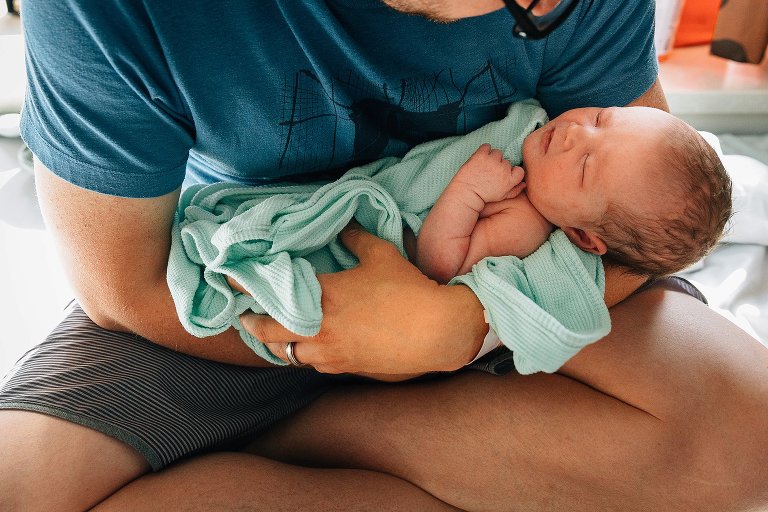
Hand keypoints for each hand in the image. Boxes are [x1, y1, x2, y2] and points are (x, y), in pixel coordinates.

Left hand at [231, 222, 487, 374]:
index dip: (244, 284)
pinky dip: (303, 354)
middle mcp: (317, 330)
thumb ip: (355, 238)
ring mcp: (329, 354)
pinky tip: (308, 346)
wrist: (438, 333)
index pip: (269, 291)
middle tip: (243, 314)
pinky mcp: (345, 369)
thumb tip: (342, 225)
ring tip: (273, 333)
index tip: (229, 276)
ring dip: (276, 342)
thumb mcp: (381, 255)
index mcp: (322, 298)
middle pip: (266, 332)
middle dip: (250, 323)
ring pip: (287, 354)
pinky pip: (312, 364)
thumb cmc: (409, 291)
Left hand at [454, 144, 525, 203]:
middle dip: (499, 166)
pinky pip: (486, 146)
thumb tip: (524, 183)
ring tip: (484, 165)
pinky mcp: (481, 155)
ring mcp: (492, 161)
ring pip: (497, 153)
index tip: (504, 175)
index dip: (512, 172)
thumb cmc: (484, 197)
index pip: (519, 170)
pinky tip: (480, 158)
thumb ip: (515, 190)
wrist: (467, 194)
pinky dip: (484, 150)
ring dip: (492, 157)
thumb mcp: (502, 197)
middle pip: (506, 161)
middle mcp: (503, 169)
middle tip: (490, 173)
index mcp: (510, 180)